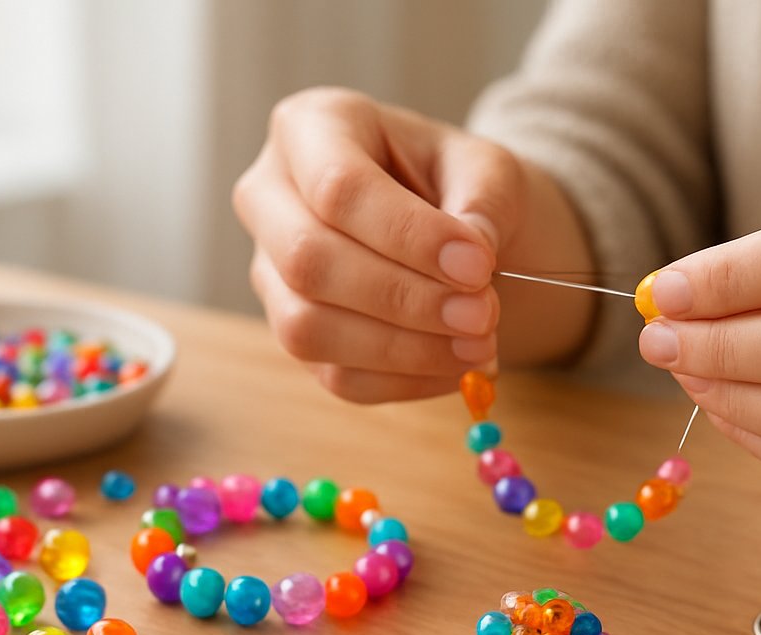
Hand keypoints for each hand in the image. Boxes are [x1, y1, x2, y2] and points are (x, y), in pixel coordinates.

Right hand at [234, 87, 592, 402]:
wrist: (458, 237)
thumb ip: (484, 204)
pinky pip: (335, 375)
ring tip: (478, 346)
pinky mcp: (295, 334)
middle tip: (483, 315)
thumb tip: (470, 260)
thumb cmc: (463, 186)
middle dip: (404, 298)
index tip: (479, 265)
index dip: (408, 235)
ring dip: (402, 349)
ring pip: (307, 328)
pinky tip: (456, 366)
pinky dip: (404, 381)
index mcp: (311, 127)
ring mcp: (272, 272)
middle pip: (308, 259)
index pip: (337, 186)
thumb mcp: (490, 170)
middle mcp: (270, 197)